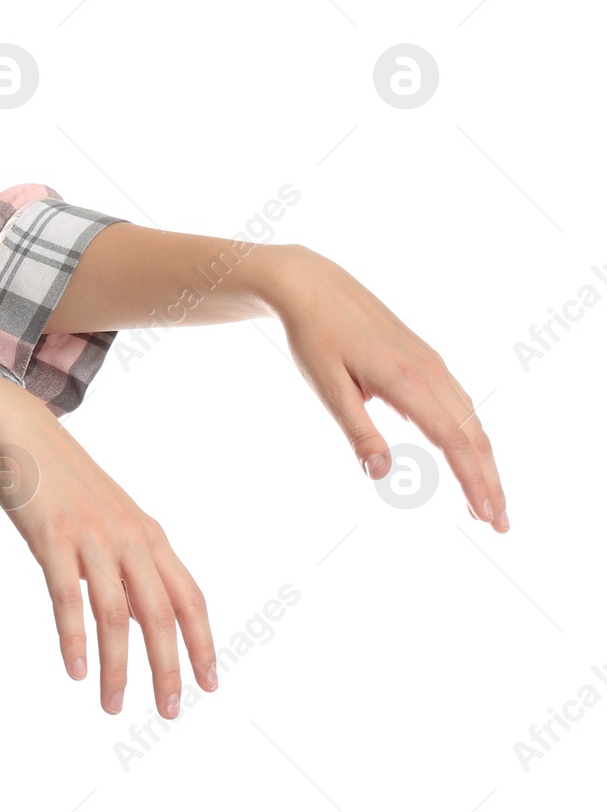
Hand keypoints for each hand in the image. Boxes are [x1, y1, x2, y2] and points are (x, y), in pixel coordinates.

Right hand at [0, 381, 215, 716]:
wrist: (19, 431)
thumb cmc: (62, 480)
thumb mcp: (107, 516)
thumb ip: (126, 558)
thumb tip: (138, 611)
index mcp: (147, 535)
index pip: (189, 598)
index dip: (202, 644)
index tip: (209, 685)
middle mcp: (128, 537)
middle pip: (161, 613)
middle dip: (168, 668)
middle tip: (170, 711)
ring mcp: (91, 536)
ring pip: (116, 614)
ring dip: (118, 666)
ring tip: (114, 705)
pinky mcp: (52, 537)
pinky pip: (69, 596)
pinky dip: (75, 638)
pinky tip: (75, 669)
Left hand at [268, 246, 509, 531]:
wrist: (313, 286)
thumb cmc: (314, 337)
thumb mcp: (327, 387)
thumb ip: (357, 430)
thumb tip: (381, 474)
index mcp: (407, 381)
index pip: (454, 441)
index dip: (475, 481)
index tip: (488, 516)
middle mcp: (429, 372)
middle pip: (473, 435)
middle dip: (489, 481)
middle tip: (500, 525)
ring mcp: (431, 363)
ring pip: (470, 419)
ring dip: (482, 462)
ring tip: (486, 501)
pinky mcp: (424, 359)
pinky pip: (458, 403)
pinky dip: (469, 435)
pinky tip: (467, 455)